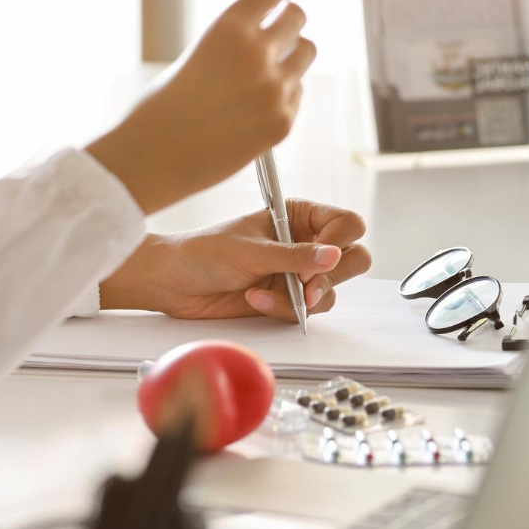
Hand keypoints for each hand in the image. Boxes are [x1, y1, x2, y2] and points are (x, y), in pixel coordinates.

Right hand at [87, 0, 318, 214]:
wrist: (153, 158)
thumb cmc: (163, 106)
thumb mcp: (198, 53)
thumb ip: (237, 39)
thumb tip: (274, 34)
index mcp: (231, 26)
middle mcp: (258, 53)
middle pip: (298, 17)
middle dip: (284, 23)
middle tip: (265, 40)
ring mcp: (275, 89)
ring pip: (306, 54)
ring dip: (289, 57)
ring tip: (256, 78)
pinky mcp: (283, 121)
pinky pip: (298, 93)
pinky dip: (282, 96)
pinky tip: (249, 111)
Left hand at [100, 199, 371, 320]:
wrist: (174, 283)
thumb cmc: (205, 253)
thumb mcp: (252, 251)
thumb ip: (294, 256)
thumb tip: (333, 256)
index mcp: (299, 216)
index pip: (346, 224)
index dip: (342, 240)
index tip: (326, 256)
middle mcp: (304, 243)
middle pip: (353, 259)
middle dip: (332, 276)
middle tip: (308, 287)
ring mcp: (297, 273)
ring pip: (331, 290)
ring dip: (303, 297)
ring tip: (266, 294)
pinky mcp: (287, 299)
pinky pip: (307, 311)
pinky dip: (284, 309)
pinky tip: (254, 300)